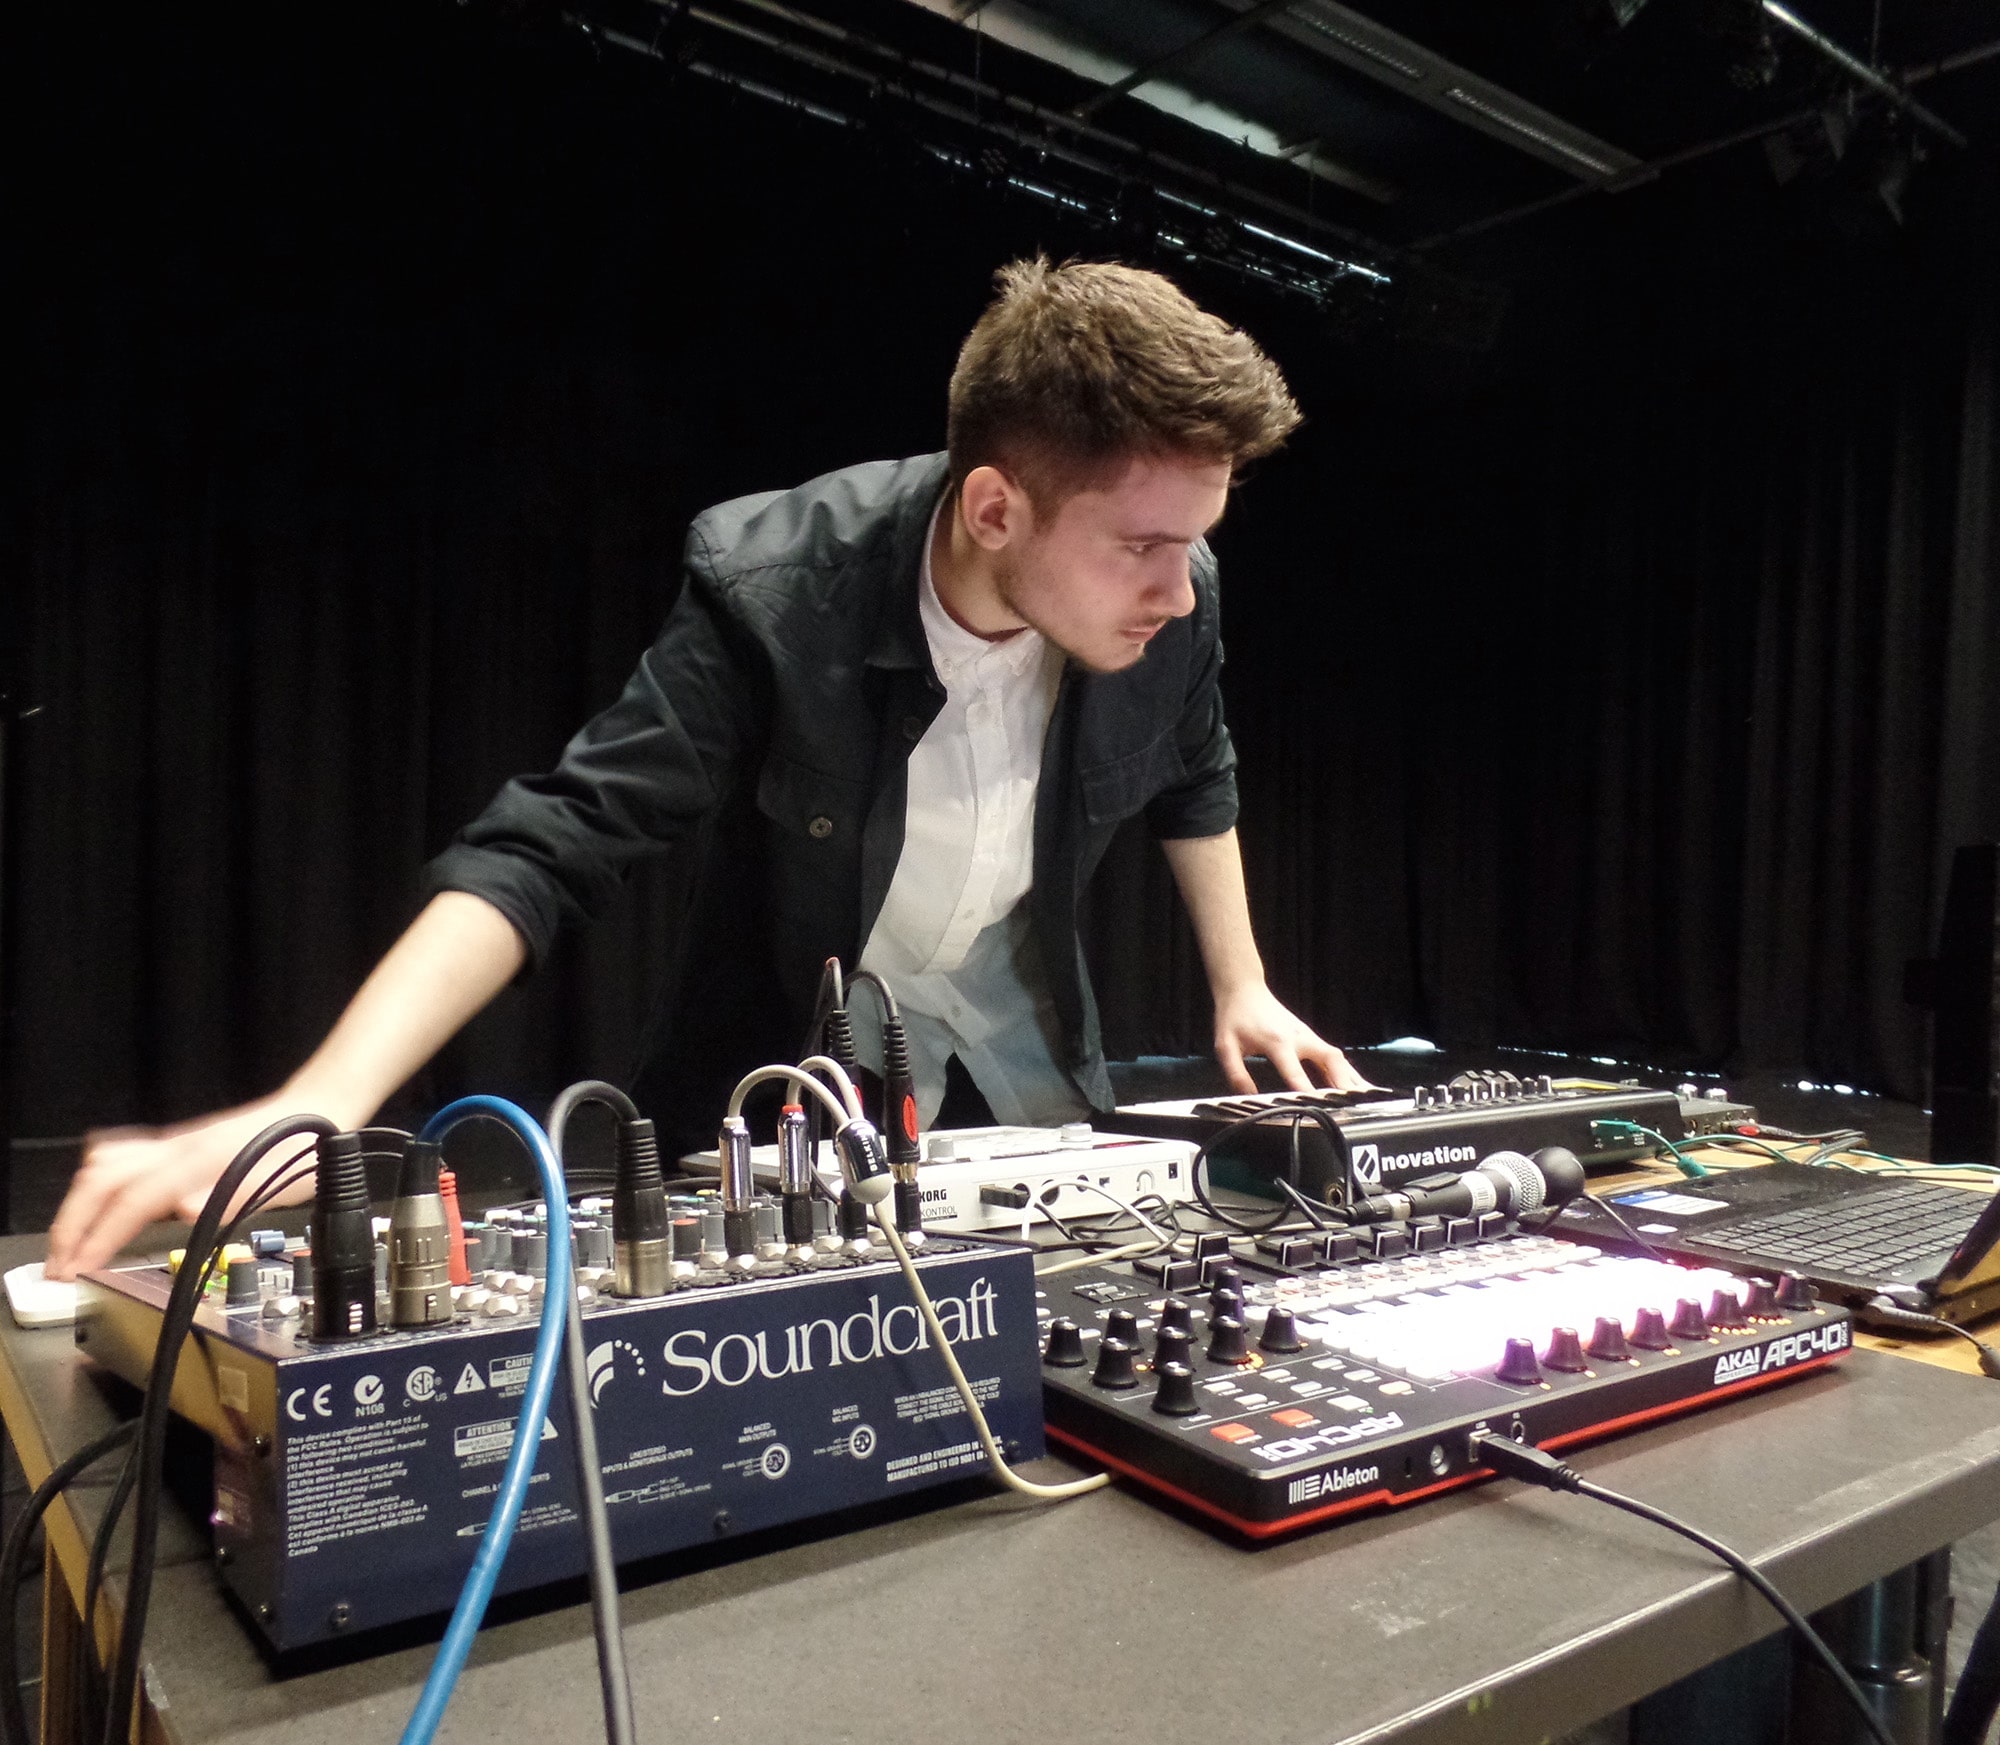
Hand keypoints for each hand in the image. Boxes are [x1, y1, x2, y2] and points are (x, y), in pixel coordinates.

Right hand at [45, 1098, 320, 1280]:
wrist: (316, 1109)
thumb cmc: (300, 1150)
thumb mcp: (280, 1184)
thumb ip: (230, 1199)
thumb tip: (181, 1211)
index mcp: (198, 1161)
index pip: (131, 1202)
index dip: (98, 1238)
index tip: (76, 1269)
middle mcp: (177, 1148)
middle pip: (100, 1180)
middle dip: (70, 1225)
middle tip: (58, 1265)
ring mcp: (174, 1143)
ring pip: (103, 1164)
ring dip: (77, 1205)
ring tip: (68, 1244)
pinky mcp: (176, 1144)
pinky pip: (120, 1155)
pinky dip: (95, 1181)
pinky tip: (94, 1202)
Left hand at [1211, 983, 1378, 1095]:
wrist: (1244, 990)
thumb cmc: (1234, 1017)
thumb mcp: (1225, 1047)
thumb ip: (1236, 1074)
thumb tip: (1248, 1097)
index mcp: (1277, 1042)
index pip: (1295, 1072)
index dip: (1306, 1091)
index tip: (1317, 1107)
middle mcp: (1298, 1037)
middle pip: (1329, 1060)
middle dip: (1342, 1082)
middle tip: (1353, 1103)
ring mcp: (1307, 1035)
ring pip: (1336, 1057)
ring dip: (1350, 1076)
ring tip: (1362, 1095)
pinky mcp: (1309, 1035)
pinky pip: (1332, 1055)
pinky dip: (1343, 1070)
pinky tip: (1350, 1083)